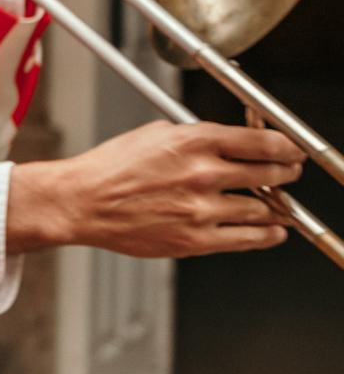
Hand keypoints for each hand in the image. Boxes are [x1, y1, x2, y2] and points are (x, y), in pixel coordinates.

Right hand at [6, 121, 299, 257]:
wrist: (81, 202)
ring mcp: (201, 209)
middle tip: (288, 173)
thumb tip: (230, 142)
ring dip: (277, 206)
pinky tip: (272, 229)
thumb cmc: (111, 168)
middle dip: (286, 173)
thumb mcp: (155, 133)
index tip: (291, 151)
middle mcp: (202, 174)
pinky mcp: (196, 239)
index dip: (286, 147)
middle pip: (271, 173)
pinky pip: (248, 238)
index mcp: (193, 141)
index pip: (263, 142)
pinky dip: (267, 234)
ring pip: (264, 208)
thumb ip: (197, 136)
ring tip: (278, 204)